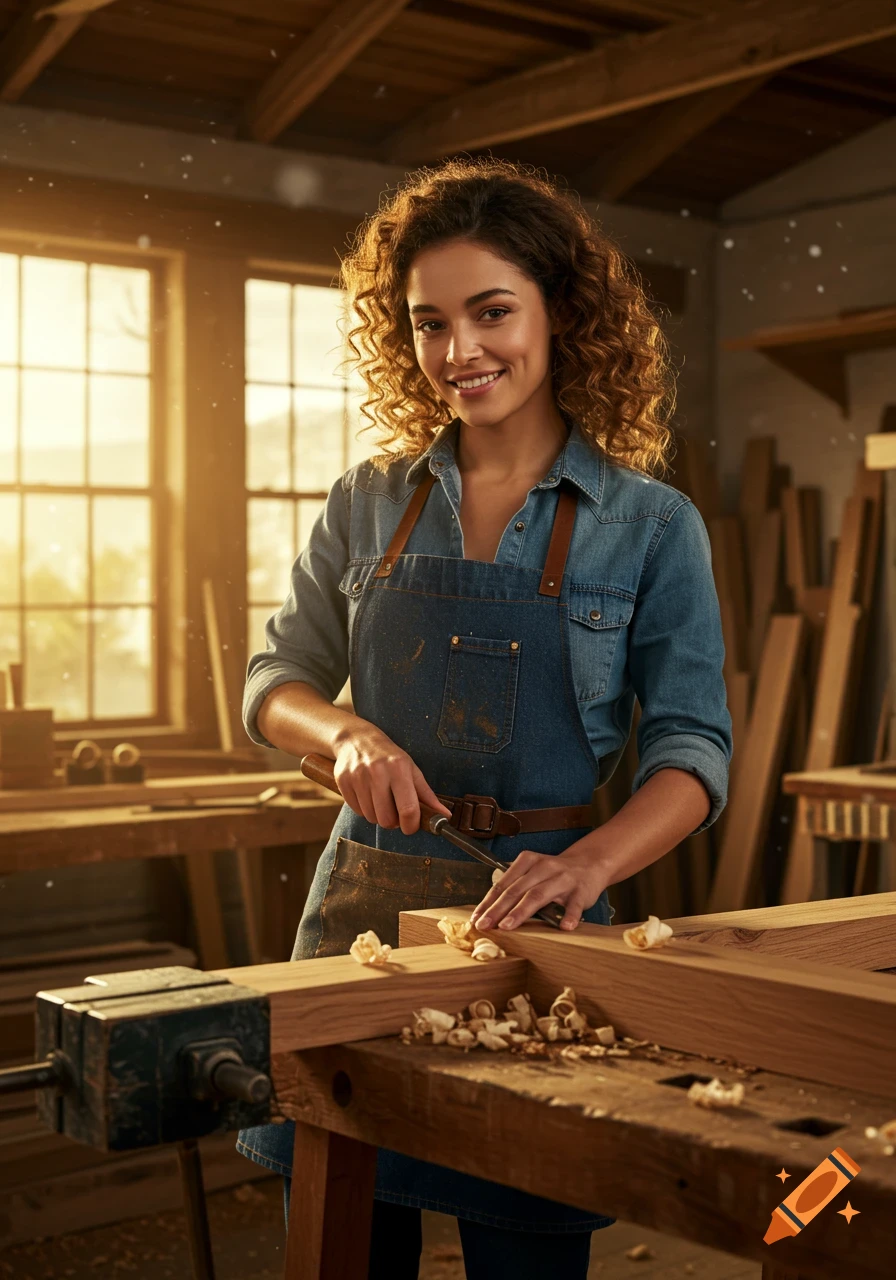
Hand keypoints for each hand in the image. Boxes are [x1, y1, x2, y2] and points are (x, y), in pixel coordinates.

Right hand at [333, 726, 451, 834]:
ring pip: (371, 817)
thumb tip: (445, 816)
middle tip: (395, 811)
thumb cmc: (389, 758)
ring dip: (378, 815)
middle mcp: (378, 772)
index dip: (411, 825)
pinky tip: (367, 795)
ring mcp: (358, 776)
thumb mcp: (412, 770)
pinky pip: (357, 811)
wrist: (357, 739)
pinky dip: (364, 809)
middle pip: (387, 819)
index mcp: (399, 769)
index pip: (408, 809)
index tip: (411, 827)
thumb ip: (427, 796)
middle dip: (393, 822)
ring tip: (380, 800)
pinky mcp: (342, 781)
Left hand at [470, 842, 607, 931]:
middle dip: (498, 909)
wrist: (589, 864)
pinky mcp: (581, 890)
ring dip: (521, 912)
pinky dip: (570, 915)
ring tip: (507, 926)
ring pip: (538, 895)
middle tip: (485, 925)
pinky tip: (564, 927)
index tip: (476, 918)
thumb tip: (488, 912)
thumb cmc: (554, 874)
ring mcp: (563, 878)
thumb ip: (515, 887)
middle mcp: (544, 867)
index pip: (504, 884)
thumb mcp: (533, 873)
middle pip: (516, 890)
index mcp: (528, 862)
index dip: (488, 901)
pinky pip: (575, 904)